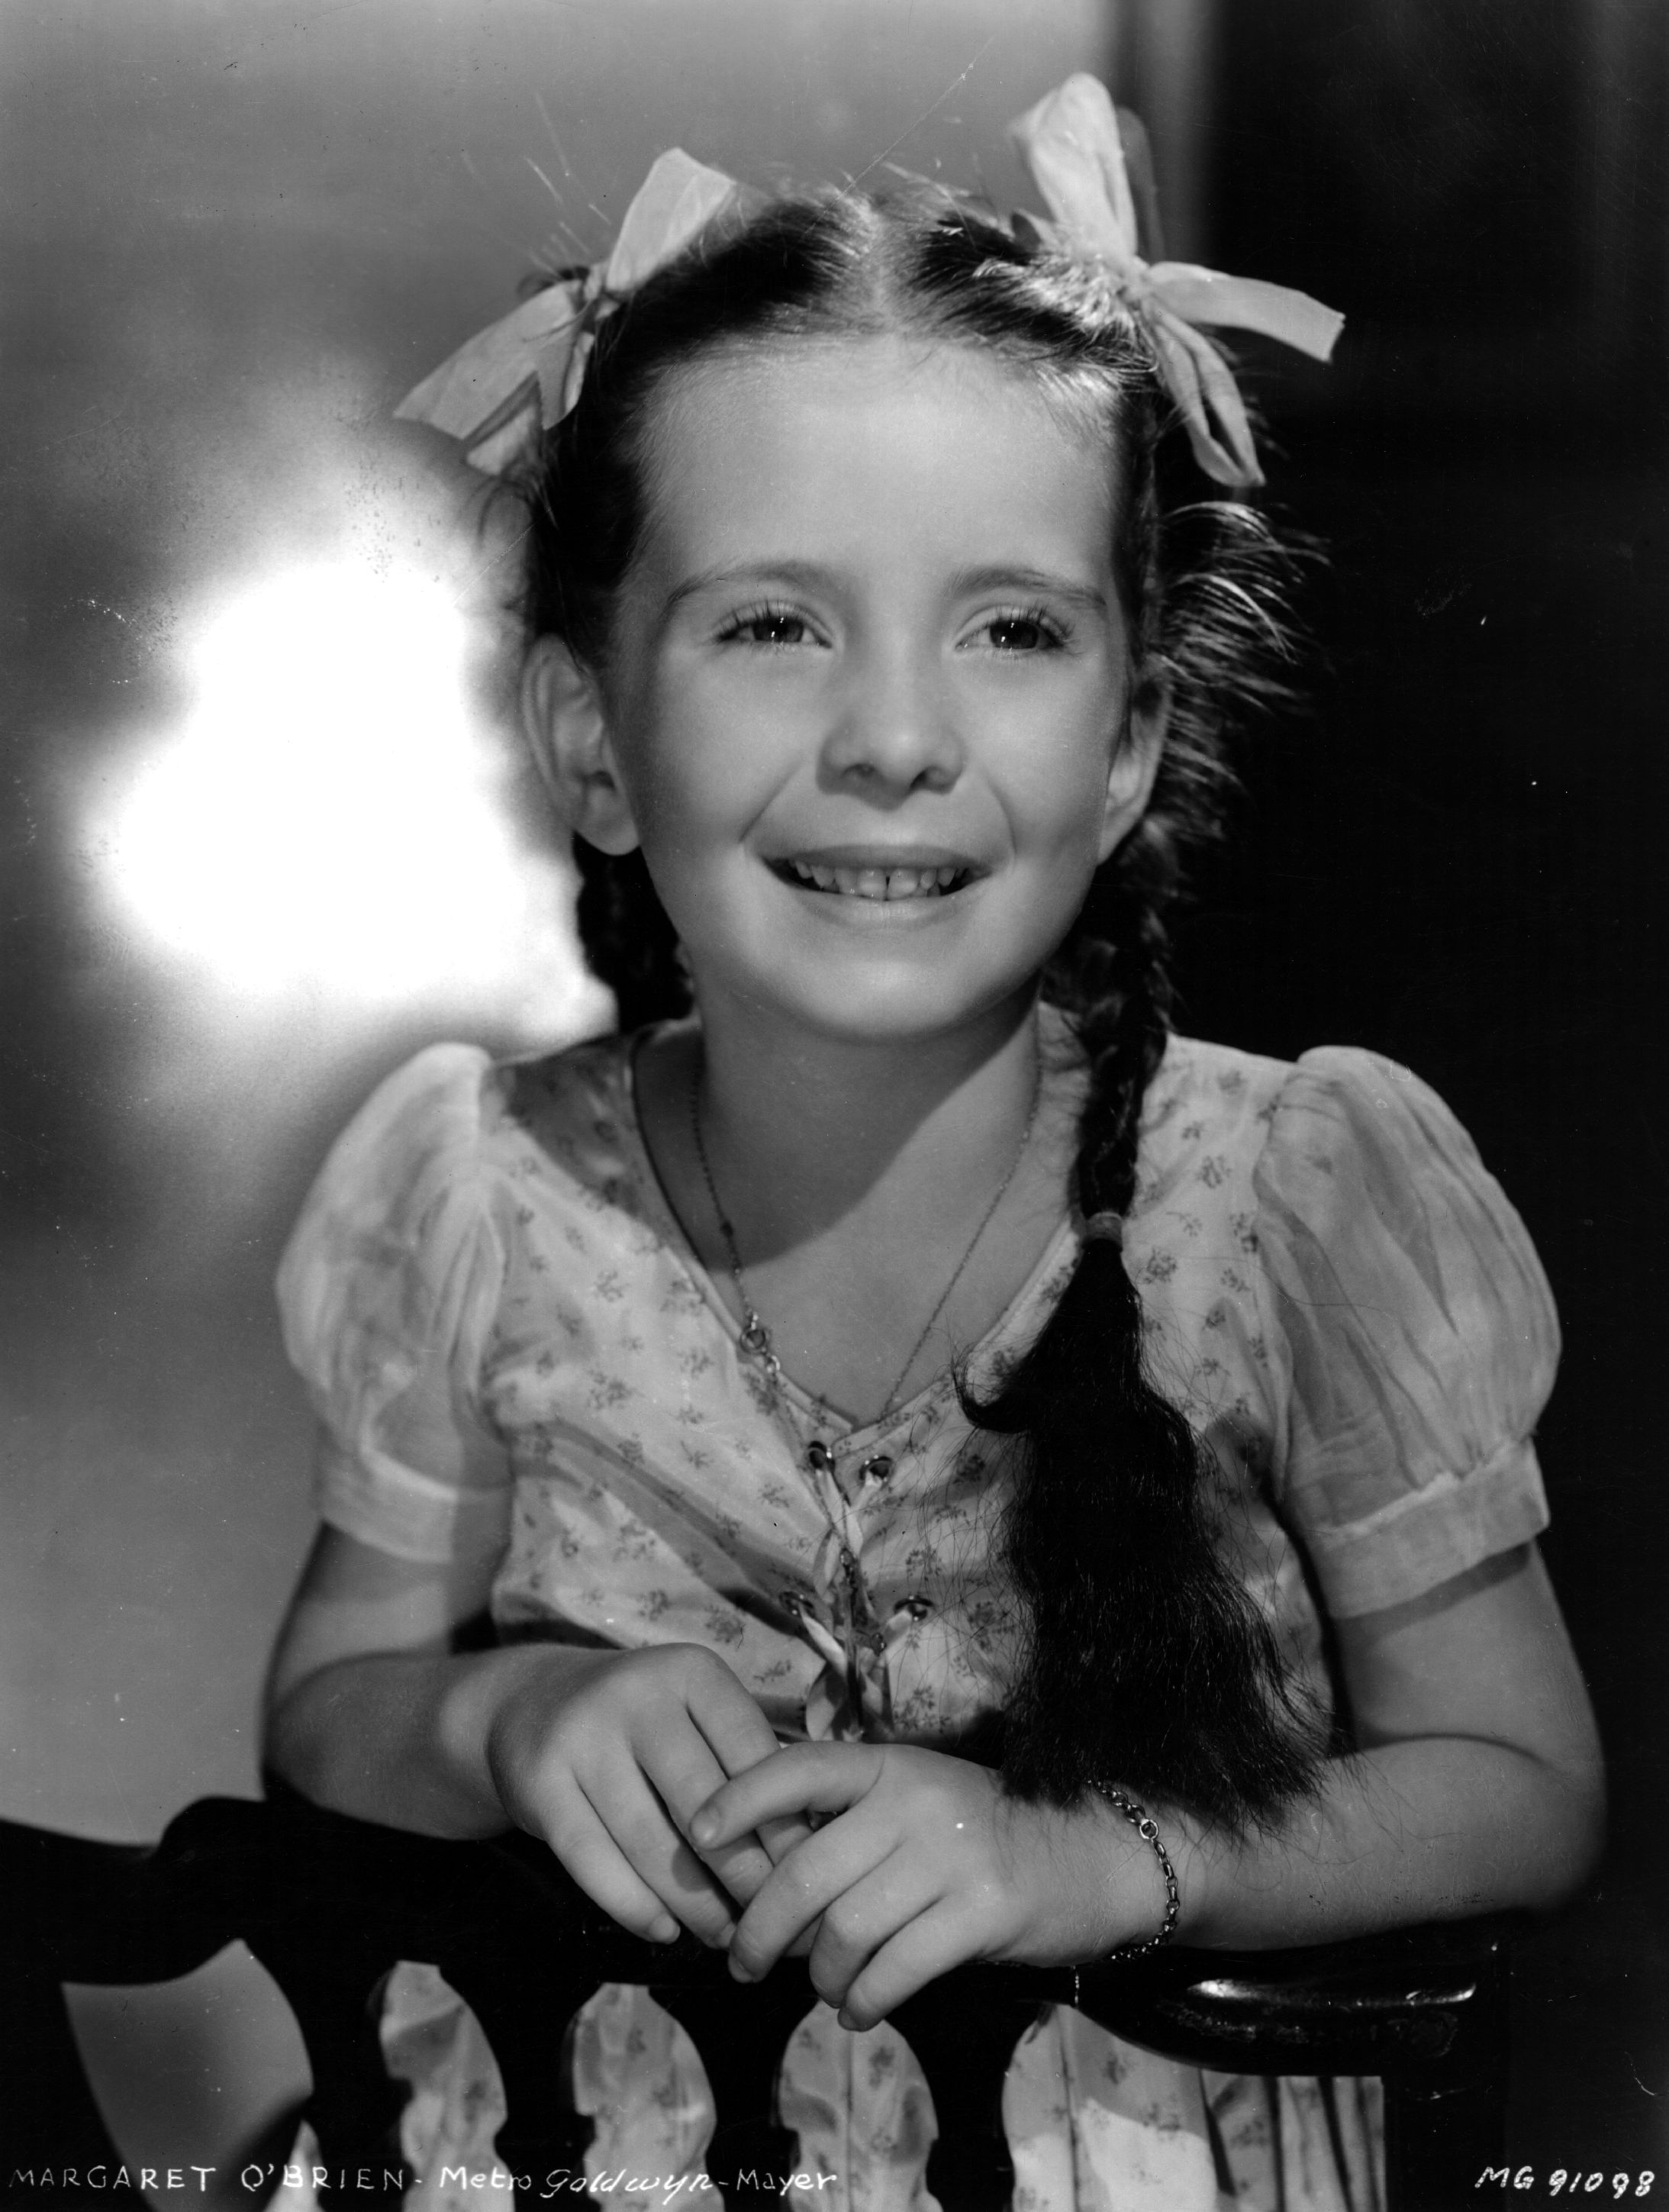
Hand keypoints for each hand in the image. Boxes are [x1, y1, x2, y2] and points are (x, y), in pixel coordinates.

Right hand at [485, 1643, 814, 1946]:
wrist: (531, 1705)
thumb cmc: (643, 1723)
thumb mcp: (694, 1715)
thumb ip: (743, 1765)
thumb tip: (810, 1848)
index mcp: (691, 1672)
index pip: (751, 1753)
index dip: (783, 1821)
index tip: (805, 1874)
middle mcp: (638, 1694)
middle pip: (704, 1802)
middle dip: (743, 1872)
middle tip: (768, 1920)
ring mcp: (583, 1736)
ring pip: (650, 1841)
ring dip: (693, 1902)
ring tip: (724, 1937)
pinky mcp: (541, 1783)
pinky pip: (593, 1861)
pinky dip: (633, 1905)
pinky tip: (664, 1932)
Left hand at [690, 1742, 1168, 2027]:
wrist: (1091, 1855)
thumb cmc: (984, 1831)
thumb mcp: (916, 1800)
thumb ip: (850, 1822)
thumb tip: (761, 1875)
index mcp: (889, 1767)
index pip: (798, 1768)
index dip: (739, 1797)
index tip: (697, 1835)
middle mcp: (913, 1802)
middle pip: (805, 1871)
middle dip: (759, 1928)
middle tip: (742, 1962)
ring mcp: (948, 1856)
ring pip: (844, 1930)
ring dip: (819, 1975)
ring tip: (822, 1988)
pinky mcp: (981, 1912)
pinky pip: (894, 1970)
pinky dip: (863, 2001)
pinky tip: (860, 2009)